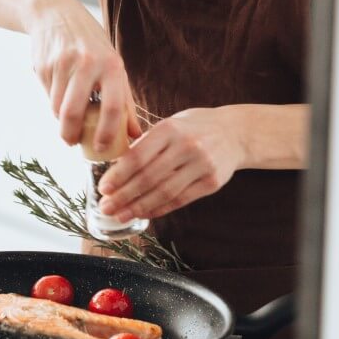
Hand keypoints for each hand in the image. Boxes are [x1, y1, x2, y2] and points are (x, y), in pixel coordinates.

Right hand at [27, 0, 141, 149]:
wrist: (55, 14)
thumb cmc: (91, 45)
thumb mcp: (113, 65)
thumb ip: (125, 101)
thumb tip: (135, 136)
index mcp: (111, 65)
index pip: (112, 108)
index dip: (107, 134)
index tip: (101, 148)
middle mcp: (87, 64)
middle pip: (74, 113)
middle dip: (71, 135)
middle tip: (73, 143)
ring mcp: (63, 64)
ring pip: (58, 108)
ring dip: (61, 120)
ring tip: (67, 119)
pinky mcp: (44, 66)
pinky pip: (48, 96)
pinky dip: (54, 103)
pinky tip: (59, 93)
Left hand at [97, 107, 246, 221]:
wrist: (235, 132)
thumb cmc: (194, 127)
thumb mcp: (171, 123)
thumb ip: (148, 142)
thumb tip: (117, 166)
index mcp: (170, 128)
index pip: (139, 155)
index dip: (119, 175)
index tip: (103, 187)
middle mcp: (186, 146)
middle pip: (149, 177)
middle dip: (124, 195)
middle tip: (106, 206)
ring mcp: (201, 165)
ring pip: (164, 192)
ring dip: (138, 206)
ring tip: (120, 214)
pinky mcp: (211, 183)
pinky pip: (180, 200)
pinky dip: (159, 209)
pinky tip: (144, 213)